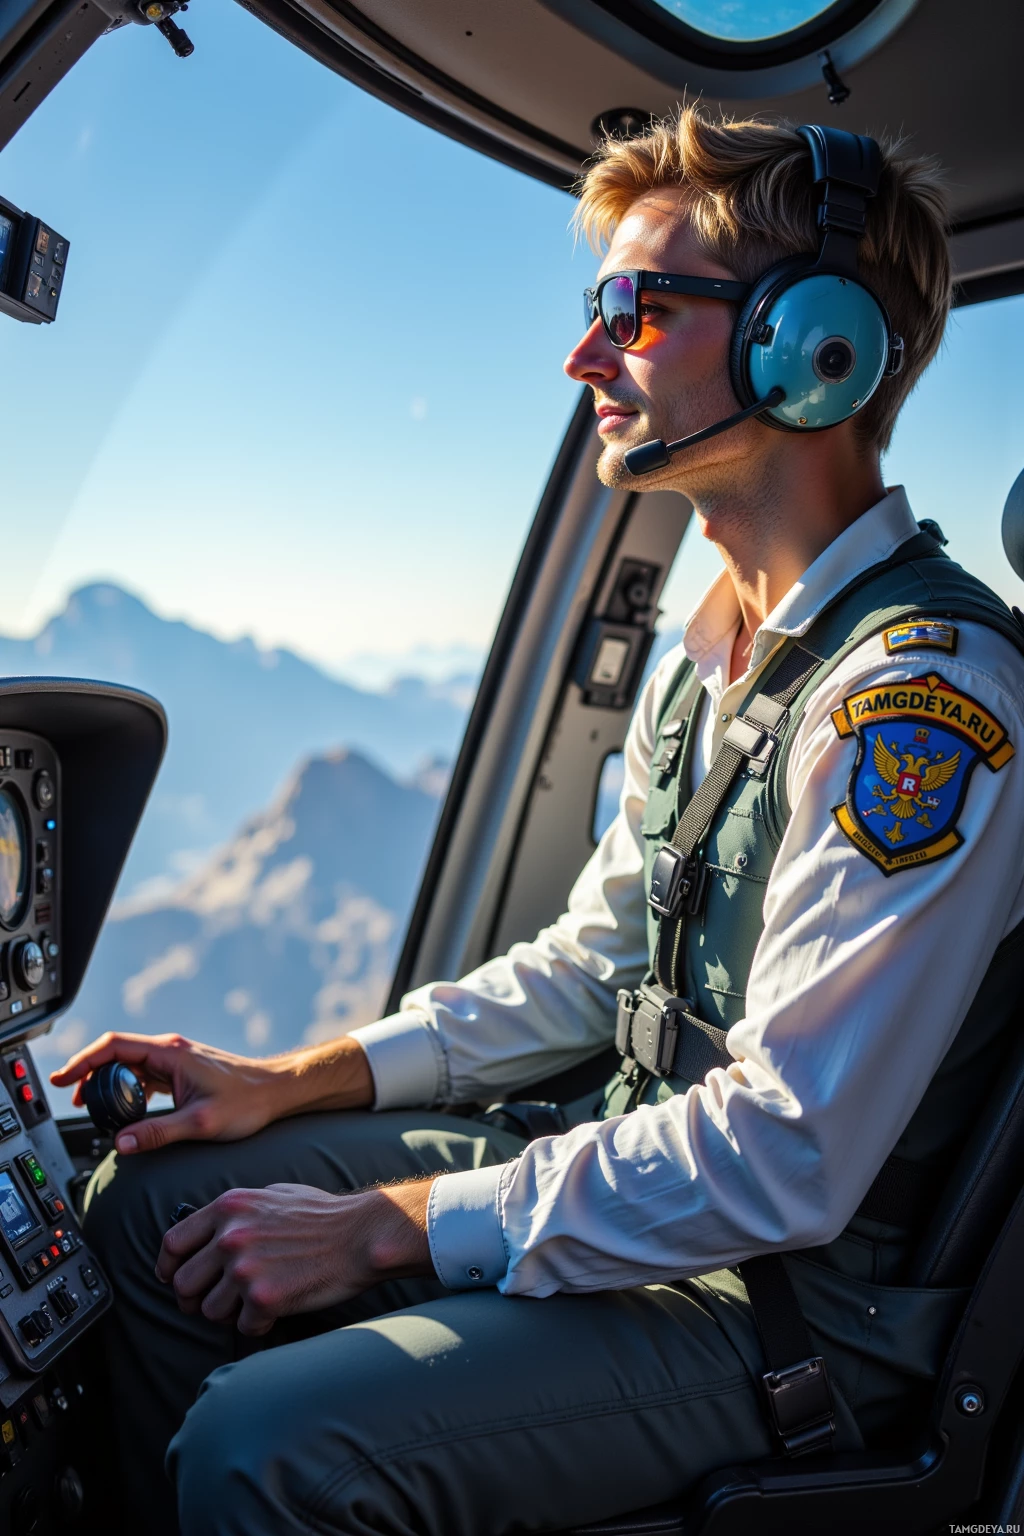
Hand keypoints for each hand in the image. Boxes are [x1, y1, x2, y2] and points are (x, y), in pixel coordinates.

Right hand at [49, 1031, 373, 1154]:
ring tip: (91, 1104)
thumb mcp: (199, 1123)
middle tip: (72, 1097)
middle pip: (116, 1053)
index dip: (83, 1061)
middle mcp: (170, 1051)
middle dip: (89, 1073)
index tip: (63, 1079)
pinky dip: (126, 1087)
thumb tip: (120, 1143)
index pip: (113, 1047)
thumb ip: (157, 1133)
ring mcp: (176, 1060)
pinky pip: (144, 1074)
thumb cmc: (247, 1103)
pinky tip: (123, 1107)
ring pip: (129, 1064)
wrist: (277, 1092)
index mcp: (169, 1054)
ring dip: (107, 1081)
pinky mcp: (182, 1072)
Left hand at [155, 1180, 433, 1334]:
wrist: (360, 1234)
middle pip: (184, 1283)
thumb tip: (210, 1232)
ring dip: (229, 1313)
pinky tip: (275, 1311)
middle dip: (196, 1299)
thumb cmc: (322, 1215)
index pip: (173, 1243)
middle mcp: (230, 1235)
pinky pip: (242, 1327)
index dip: (168, 1267)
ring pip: (210, 1311)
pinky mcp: (264, 1297)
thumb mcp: (271, 1195)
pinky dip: (257, 1325)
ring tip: (253, 1303)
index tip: (173, 1279)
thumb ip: (237, 1212)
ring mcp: (245, 1267)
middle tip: (215, 1303)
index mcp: (228, 1206)